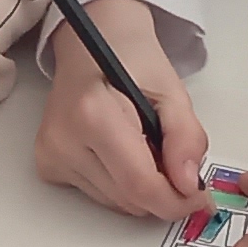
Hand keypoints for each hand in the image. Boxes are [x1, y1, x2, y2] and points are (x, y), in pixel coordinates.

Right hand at [33, 0, 207, 223]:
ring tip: (145, 146)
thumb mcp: (172, 90)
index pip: (138, 183)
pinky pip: (100, 196)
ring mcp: (52, 155)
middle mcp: (64, 139)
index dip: (175, 201)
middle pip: (129, 199)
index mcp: (92, 114)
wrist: (91, 42)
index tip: (199, 199)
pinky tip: (122, 152)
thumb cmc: (130, 58)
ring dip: (142, 188)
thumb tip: (188, 185)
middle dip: (163, 192)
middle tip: (177, 162)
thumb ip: (186, 138)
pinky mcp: (48, 165)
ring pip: (116, 203)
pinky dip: (121, 184)